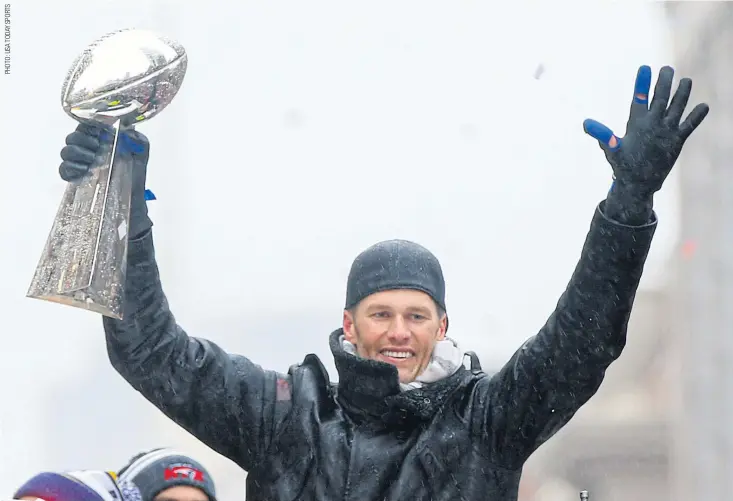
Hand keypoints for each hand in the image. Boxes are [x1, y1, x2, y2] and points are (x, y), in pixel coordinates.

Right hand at [59, 123, 153, 237]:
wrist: (132, 198)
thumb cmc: (135, 173)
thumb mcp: (140, 152)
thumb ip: (135, 138)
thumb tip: (123, 131)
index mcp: (101, 139)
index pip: (86, 125)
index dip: (89, 126)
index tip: (98, 133)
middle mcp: (87, 149)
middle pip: (73, 137)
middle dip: (82, 140)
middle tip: (96, 148)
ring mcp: (79, 163)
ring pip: (65, 151)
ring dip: (77, 153)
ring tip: (92, 160)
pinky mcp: (74, 177)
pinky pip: (63, 169)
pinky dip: (70, 168)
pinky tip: (84, 171)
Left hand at [583, 65, 708, 198]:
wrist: (638, 182)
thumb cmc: (622, 165)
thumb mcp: (612, 150)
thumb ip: (603, 135)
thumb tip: (586, 124)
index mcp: (637, 121)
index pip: (639, 98)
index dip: (642, 83)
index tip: (645, 67)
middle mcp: (653, 121)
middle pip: (660, 98)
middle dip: (664, 83)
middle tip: (667, 68)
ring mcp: (666, 129)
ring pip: (676, 107)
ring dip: (682, 95)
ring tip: (686, 80)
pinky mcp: (677, 140)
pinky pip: (689, 125)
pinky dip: (696, 117)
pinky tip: (703, 106)